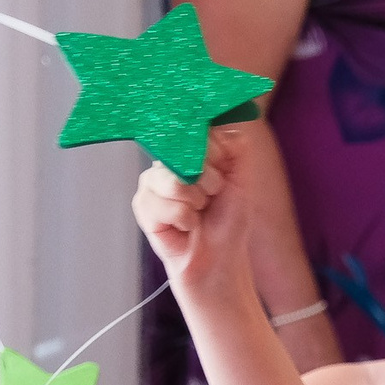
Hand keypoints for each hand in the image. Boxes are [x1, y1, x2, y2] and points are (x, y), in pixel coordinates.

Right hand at [131, 133, 248, 293]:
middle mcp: (168, 163)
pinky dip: (183, 219)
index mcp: (190, 152)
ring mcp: (152, 183)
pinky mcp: (143, 206)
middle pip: (182, 154)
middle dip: (207, 181)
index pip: (194, 133)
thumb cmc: (228, 221)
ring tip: (198, 214)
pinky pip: (162, 203)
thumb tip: (217, 125)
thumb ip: (236, 146)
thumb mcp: (242, 178)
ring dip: (195, 202)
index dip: (212, 157)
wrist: (220, 260)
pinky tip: (186, 228)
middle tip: (211, 199)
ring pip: (172, 179)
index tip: (221, 179)